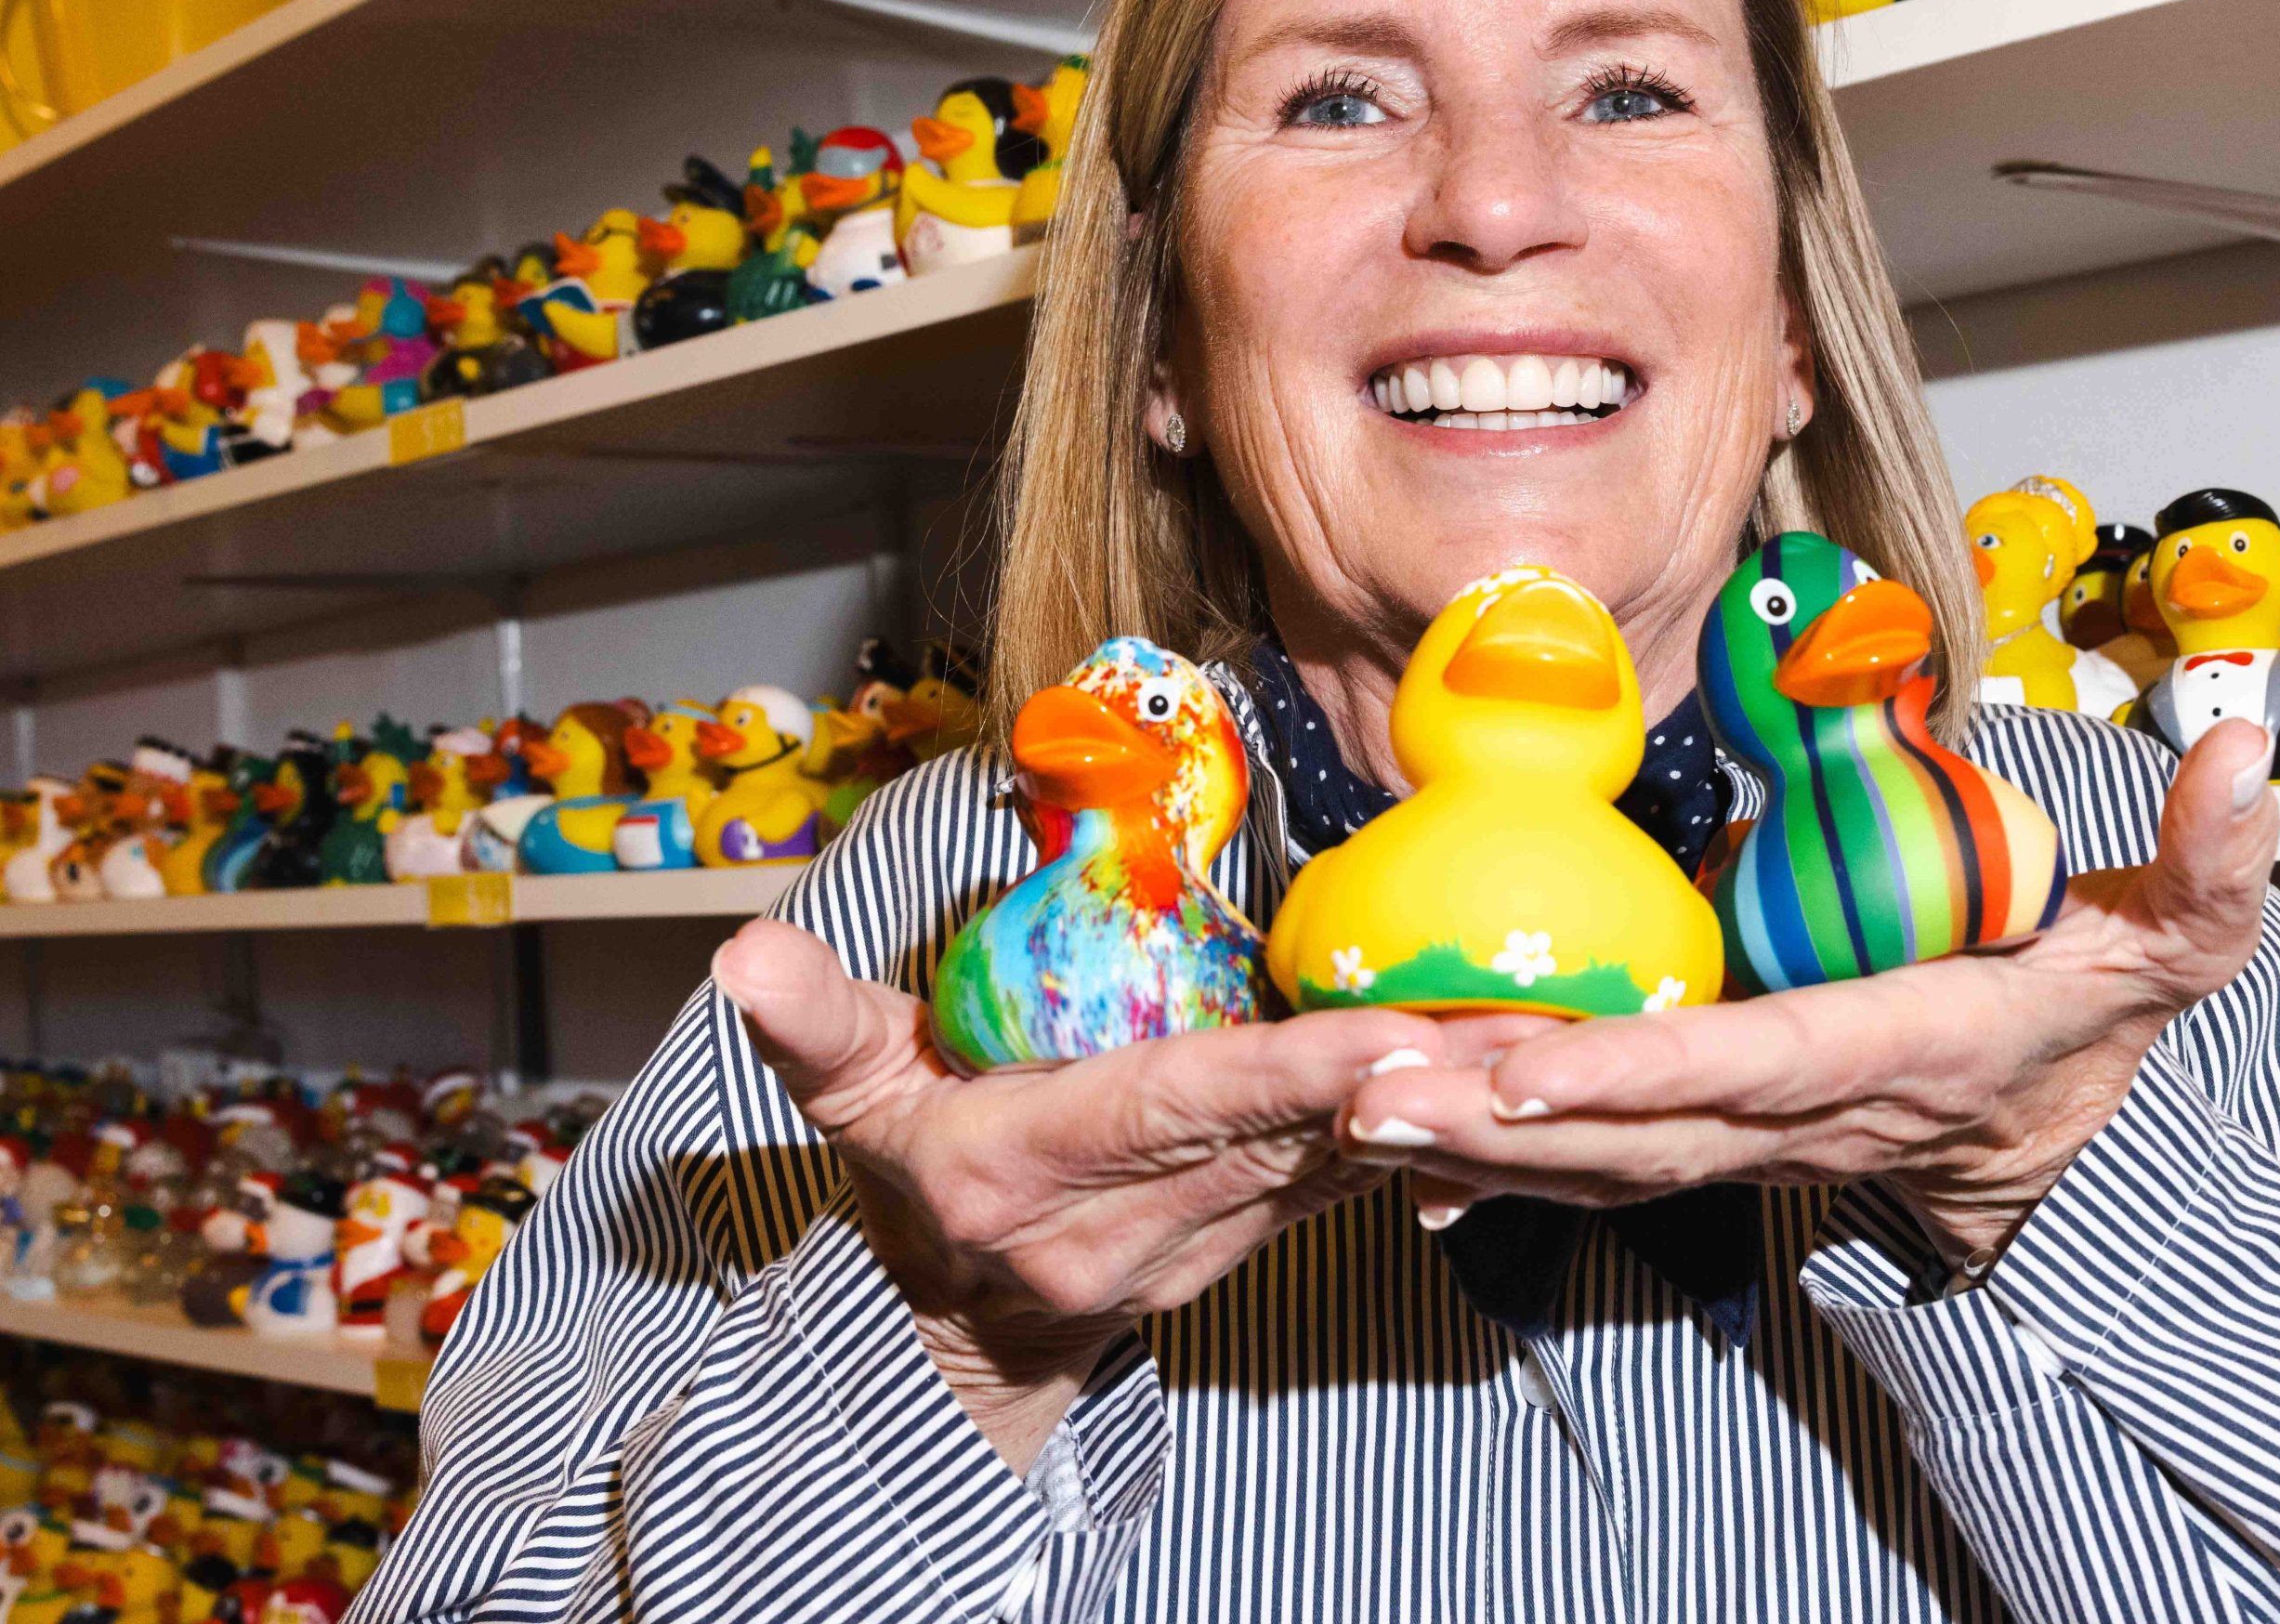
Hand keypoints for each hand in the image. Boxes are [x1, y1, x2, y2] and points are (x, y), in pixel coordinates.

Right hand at [714, 919, 1455, 1469]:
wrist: (946, 1327)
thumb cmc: (905, 1170)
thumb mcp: (846, 1095)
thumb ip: (810, 1021)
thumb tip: (741, 953)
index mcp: (1026, 1171)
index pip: (1177, 1108)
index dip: (1286, 1073)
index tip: (1385, 1035)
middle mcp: (1120, 1233)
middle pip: (1282, 1136)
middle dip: (1404, 1078)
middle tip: (1517, 1015)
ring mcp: (1190, 1257)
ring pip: (1330, 1167)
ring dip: (1435, 1108)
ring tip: (1539, 1035)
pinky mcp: (1242, 1253)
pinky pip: (1340, 1188)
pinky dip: (1416, 1136)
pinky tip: (1495, 1085)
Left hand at [1336, 720, 2279, 1269]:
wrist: (2066, 1136)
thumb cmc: (2096, 1015)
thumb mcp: (2183, 946)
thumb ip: (2214, 862)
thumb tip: (2242, 751)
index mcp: (1899, 1053)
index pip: (1755, 1066)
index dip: (1640, 1073)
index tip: (1528, 1067)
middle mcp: (1805, 1118)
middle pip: (1633, 1129)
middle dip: (1498, 1119)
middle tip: (1364, 1089)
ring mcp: (1749, 1143)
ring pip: (1590, 1157)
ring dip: (1465, 1141)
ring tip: (1342, 1102)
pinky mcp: (1708, 1139)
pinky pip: (1587, 1161)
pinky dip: (1487, 1159)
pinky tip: (1385, 1145)